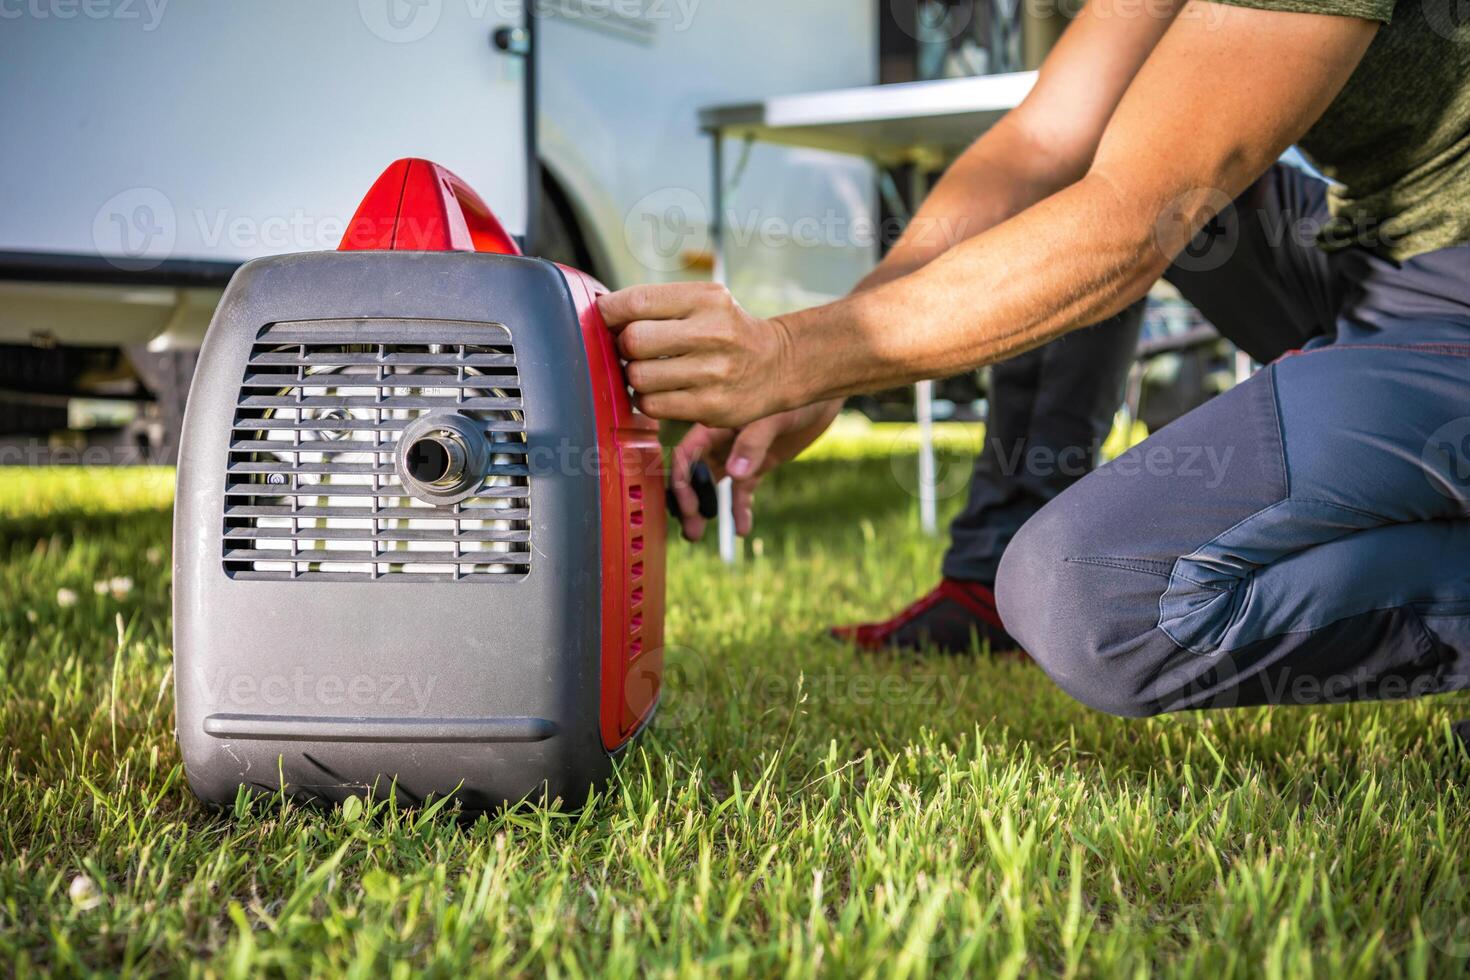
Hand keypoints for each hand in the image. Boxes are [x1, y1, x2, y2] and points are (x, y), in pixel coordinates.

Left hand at [598, 282, 800, 427]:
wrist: (778, 365)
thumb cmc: (728, 330)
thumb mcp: (704, 301)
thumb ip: (659, 305)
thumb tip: (601, 313)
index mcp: (706, 299)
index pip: (637, 301)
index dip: (608, 312)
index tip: (605, 318)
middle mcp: (712, 333)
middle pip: (633, 341)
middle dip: (623, 347)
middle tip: (633, 350)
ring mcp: (713, 373)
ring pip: (638, 377)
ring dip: (634, 376)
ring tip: (650, 371)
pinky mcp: (711, 407)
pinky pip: (653, 406)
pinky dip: (647, 400)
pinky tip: (661, 391)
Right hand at [670, 399, 841, 540]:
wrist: (825, 391)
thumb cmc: (797, 390)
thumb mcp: (774, 414)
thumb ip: (753, 441)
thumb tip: (734, 474)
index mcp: (715, 422)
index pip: (687, 455)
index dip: (682, 482)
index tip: (689, 507)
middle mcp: (721, 439)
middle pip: (694, 475)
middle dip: (688, 504)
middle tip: (692, 532)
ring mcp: (738, 453)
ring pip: (713, 485)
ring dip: (706, 510)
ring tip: (699, 536)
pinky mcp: (758, 463)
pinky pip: (743, 491)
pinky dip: (740, 509)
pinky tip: (742, 529)